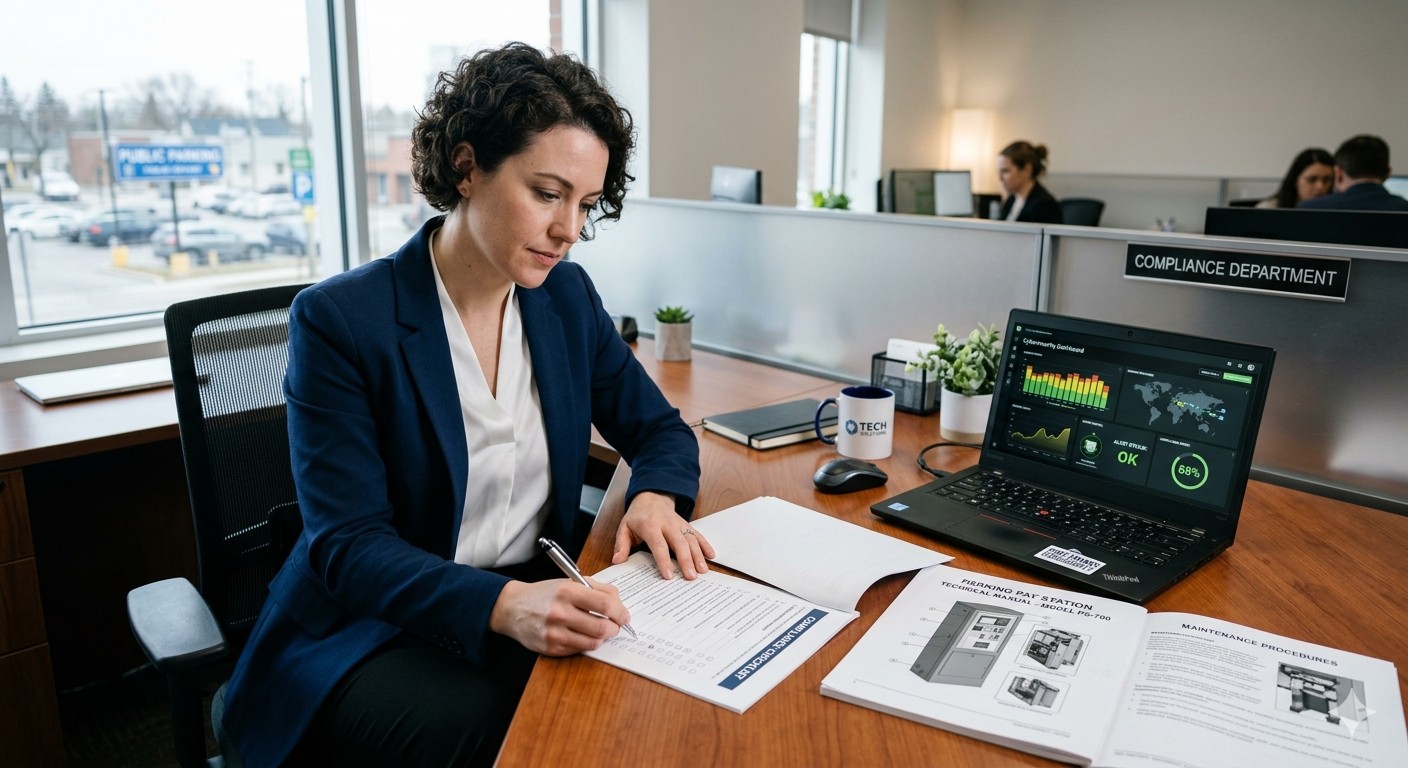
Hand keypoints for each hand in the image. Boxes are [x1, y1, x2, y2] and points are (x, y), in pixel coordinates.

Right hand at [488, 578, 629, 655]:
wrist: (513, 608)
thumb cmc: (545, 594)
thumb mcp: (569, 582)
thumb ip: (597, 589)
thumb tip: (619, 604)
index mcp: (567, 591)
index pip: (605, 604)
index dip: (620, 612)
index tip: (624, 616)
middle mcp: (560, 612)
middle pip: (602, 627)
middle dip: (614, 628)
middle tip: (614, 626)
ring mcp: (554, 633)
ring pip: (593, 643)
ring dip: (602, 638)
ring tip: (599, 631)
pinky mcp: (550, 648)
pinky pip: (579, 650)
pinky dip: (586, 644)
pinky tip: (581, 635)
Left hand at [611, 491, 714, 579]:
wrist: (651, 497)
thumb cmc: (637, 516)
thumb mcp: (624, 528)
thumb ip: (621, 545)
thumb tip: (617, 560)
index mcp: (650, 525)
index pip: (659, 544)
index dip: (664, 560)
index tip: (669, 575)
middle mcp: (667, 524)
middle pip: (679, 543)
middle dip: (686, 560)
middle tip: (691, 577)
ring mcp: (679, 524)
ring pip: (691, 540)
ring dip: (698, 555)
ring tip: (703, 571)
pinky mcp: (687, 525)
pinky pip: (698, 535)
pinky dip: (705, 545)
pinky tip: (711, 556)